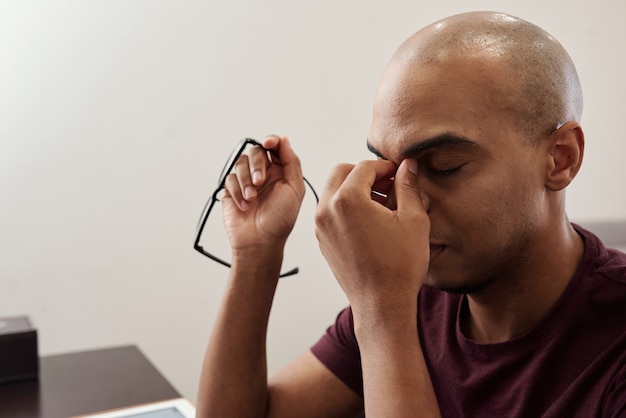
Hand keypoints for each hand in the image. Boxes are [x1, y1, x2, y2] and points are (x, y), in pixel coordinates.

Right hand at [222, 135, 304, 253]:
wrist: (260, 242)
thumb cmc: (280, 221)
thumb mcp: (295, 190)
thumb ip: (291, 162)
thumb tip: (285, 140)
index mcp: (280, 172)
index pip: (275, 147)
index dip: (271, 140)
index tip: (268, 143)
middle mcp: (263, 175)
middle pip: (256, 152)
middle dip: (257, 164)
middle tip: (260, 182)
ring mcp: (246, 182)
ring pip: (240, 163)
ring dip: (246, 180)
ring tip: (252, 198)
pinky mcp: (232, 191)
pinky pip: (229, 179)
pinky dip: (237, 192)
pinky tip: (244, 205)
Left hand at [315, 159, 429, 317]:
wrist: (381, 304)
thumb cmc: (399, 265)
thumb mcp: (413, 219)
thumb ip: (408, 186)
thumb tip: (407, 165)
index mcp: (347, 199)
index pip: (364, 167)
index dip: (386, 167)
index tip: (399, 174)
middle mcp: (326, 210)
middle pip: (341, 172)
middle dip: (365, 173)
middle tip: (388, 185)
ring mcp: (321, 226)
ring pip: (333, 191)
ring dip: (354, 189)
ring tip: (381, 204)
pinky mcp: (322, 240)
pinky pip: (330, 211)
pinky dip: (346, 207)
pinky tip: (370, 221)